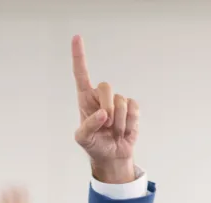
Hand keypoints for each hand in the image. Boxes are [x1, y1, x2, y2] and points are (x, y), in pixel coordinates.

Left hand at [71, 35, 138, 183]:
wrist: (112, 156)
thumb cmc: (94, 145)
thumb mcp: (83, 139)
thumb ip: (88, 127)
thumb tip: (103, 114)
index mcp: (85, 99)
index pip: (81, 74)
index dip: (79, 56)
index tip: (77, 37)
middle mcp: (101, 96)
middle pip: (106, 86)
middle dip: (107, 107)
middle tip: (106, 125)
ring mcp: (117, 101)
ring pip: (121, 101)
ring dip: (118, 122)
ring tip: (114, 131)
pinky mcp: (132, 108)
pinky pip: (134, 108)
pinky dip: (129, 123)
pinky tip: (125, 130)